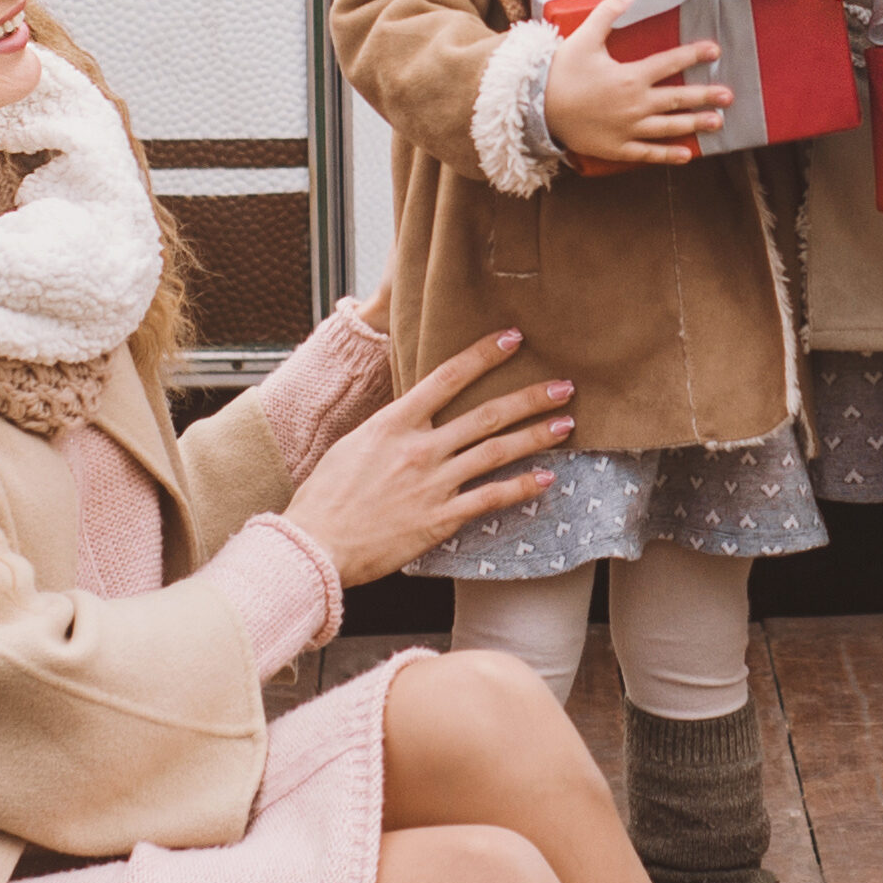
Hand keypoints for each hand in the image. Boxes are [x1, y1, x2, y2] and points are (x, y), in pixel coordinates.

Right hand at [281, 328, 575, 586]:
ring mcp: (433, 484)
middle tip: (564, 386)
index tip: (513, 338)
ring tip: (566, 423)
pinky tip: (546, 479)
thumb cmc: (326, 497)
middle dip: (530, 397)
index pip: (447, 378)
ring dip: (536, 436)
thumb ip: (388, 427)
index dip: (484, 355)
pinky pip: (490, 498)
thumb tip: (412, 412)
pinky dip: (521, 487)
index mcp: (393, 423)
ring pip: (496, 452)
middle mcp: (419, 448)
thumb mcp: (353, 444)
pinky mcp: (440, 519)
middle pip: (487, 415)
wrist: (316, 544)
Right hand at [541, 25, 731, 173]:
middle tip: (728, 96)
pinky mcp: (617, 148)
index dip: (694, 55)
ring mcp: (628, 129)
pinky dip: (668, 155)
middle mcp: (635, 104)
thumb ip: (609, 12)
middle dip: (706, 96)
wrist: (536, 107)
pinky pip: (648, 153)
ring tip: (717, 122)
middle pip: (678, 99)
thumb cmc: (561, 71)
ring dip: (695, 124)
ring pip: (669, 127)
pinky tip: (687, 155)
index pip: (670, 63)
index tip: (715, 50)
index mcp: (630, 76)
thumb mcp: (585, 37)